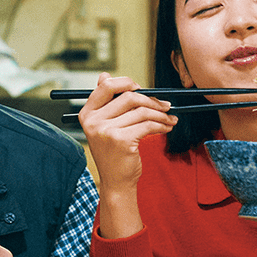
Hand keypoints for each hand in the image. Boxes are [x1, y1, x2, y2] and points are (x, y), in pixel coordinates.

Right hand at [78, 73, 176, 238]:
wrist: (116, 182)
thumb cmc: (113, 153)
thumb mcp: (105, 126)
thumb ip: (106, 102)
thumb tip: (104, 74)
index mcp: (87, 114)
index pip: (106, 86)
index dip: (126, 83)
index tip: (142, 89)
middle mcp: (93, 121)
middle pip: (128, 97)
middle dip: (152, 100)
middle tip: (165, 105)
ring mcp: (106, 131)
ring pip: (141, 111)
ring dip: (161, 114)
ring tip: (169, 118)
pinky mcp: (121, 140)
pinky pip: (148, 125)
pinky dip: (162, 124)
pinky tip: (167, 127)